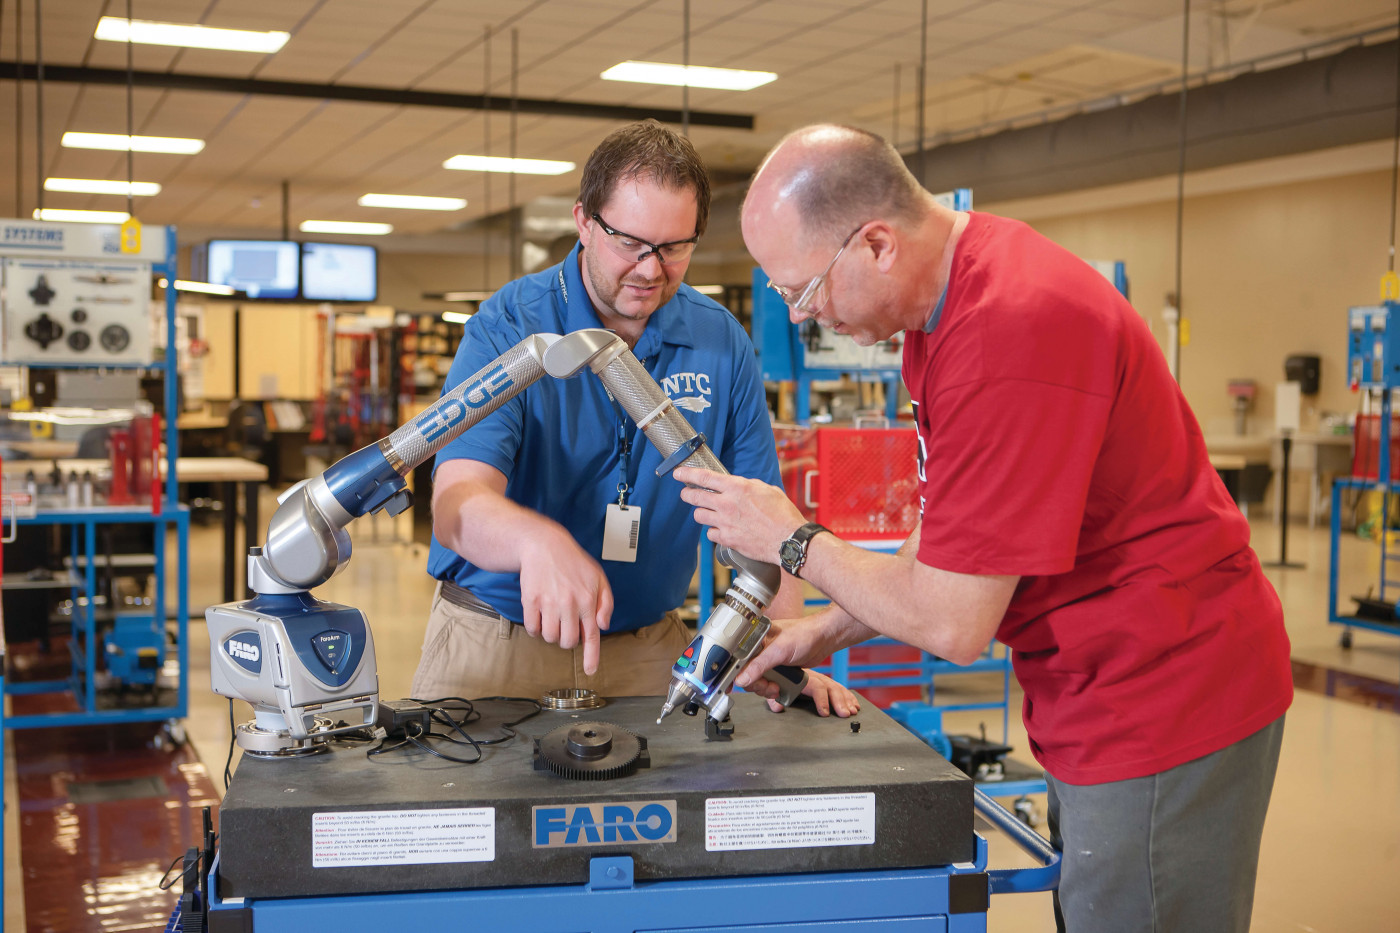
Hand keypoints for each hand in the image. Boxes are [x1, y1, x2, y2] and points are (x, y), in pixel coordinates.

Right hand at [518, 532, 612, 674]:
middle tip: (566, 625)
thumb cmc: (573, 562)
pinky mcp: (530, 601)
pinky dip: (536, 629)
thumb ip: (605, 603)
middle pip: (568, 641)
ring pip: (550, 637)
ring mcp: (548, 603)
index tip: (589, 671)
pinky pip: (533, 629)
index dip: (591, 657)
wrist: (544, 545)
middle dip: (567, 639)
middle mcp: (569, 603)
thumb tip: (602, 626)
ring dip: (551, 634)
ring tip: (553, 619)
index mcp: (589, 599)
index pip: (592, 636)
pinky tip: (540, 617)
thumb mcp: (598, 578)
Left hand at [673, 466, 805, 565]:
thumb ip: (749, 486)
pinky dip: (714, 532)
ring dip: (702, 513)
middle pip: (695, 497)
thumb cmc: (783, 515)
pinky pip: (710, 534)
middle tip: (686, 493)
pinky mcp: (727, 540)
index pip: (705, 477)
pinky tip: (722, 530)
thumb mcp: (768, 490)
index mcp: (737, 488)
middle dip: (687, 494)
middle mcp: (727, 504)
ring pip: (699, 516)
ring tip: (708, 513)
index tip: (679, 473)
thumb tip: (740, 486)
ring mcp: (725, 523)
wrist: (788, 540)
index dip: (687, 474)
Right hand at [736, 612, 872, 691]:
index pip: (737, 659)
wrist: (823, 638)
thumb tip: (742, 679)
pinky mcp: (775, 666)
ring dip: (764, 689)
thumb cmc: (804, 634)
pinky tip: (778, 689)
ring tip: (776, 688)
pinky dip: (770, 689)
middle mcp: (758, 648)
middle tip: (768, 687)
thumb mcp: (780, 650)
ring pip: (755, 680)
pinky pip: (766, 681)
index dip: (736, 674)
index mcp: (754, 638)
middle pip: (745, 673)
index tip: (736, 685)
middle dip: (756, 684)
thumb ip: (760, 665)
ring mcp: (766, 658)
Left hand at [761, 669, 860, 717]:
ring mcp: (819, 678)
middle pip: (829, 686)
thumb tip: (778, 707)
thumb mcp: (772, 688)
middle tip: (845, 714)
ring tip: (852, 711)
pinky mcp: (823, 682)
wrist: (776, 664)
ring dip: (845, 699)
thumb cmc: (774, 678)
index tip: (825, 713)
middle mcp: (812, 676)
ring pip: (836, 687)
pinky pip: (838, 688)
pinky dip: (847, 696)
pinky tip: (854, 704)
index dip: (821, 700)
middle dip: (839, 701)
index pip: (815, 686)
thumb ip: (773, 697)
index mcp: (801, 677)